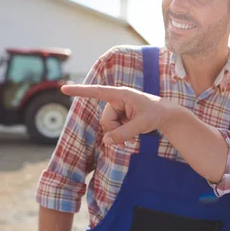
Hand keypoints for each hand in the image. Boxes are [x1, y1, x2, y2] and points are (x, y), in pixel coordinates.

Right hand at [61, 84, 175, 148]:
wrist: (165, 116)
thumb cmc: (156, 114)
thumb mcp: (141, 125)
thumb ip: (123, 133)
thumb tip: (106, 141)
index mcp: (121, 94)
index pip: (97, 92)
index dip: (80, 91)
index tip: (64, 89)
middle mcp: (116, 100)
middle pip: (105, 120)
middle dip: (116, 131)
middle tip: (131, 139)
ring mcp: (117, 109)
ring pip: (108, 127)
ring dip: (118, 135)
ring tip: (132, 139)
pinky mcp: (119, 117)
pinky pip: (112, 130)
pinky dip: (120, 136)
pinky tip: (130, 138)